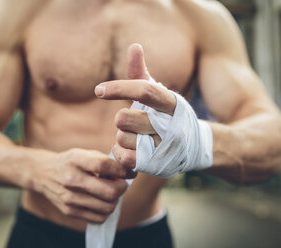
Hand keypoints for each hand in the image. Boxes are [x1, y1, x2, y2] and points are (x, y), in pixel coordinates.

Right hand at [30, 148, 135, 223]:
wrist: (43, 174)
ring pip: (107, 207)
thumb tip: (128, 172)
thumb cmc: (69, 162)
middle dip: (122, 188)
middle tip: (121, 184)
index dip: (123, 170)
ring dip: (115, 200)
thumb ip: (104, 161)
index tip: (131, 172)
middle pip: (109, 191)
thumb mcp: (83, 153)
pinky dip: (106, 211)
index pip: (104, 165)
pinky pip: (98, 218)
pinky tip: (102, 201)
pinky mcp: (69, 211)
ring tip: (111, 192)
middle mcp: (71, 179)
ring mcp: (70, 198)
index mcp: (76, 160)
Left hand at [95, 44, 212, 177]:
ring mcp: (163, 147)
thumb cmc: (166, 115)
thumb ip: (141, 73)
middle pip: (125, 118)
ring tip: (136, 137)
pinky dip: (120, 152)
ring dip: (122, 136)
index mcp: (170, 103)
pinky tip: (130, 149)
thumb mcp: (157, 94)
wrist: (192, 146)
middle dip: (121, 118)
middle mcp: (169, 125)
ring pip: (121, 138)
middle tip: (130, 121)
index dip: (119, 88)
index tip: (98, 90)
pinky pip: (123, 157)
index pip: (144, 91)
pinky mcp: (154, 165)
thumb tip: (134, 46)